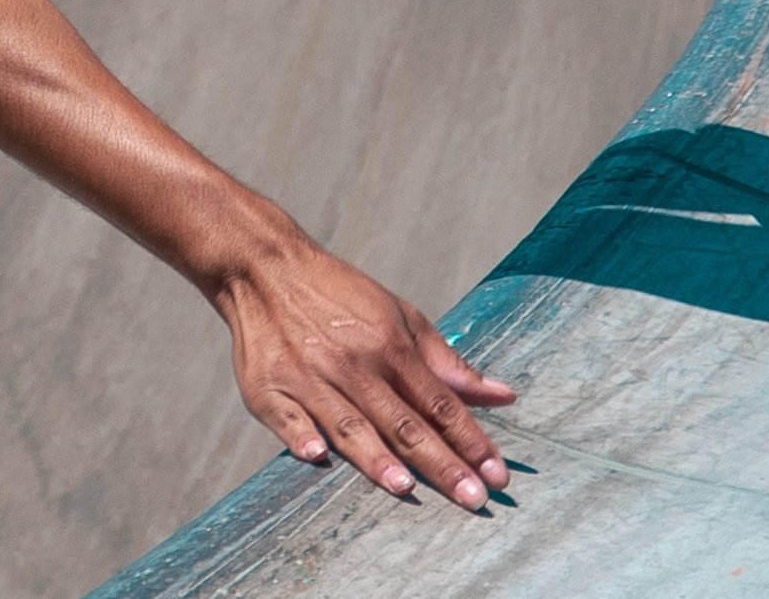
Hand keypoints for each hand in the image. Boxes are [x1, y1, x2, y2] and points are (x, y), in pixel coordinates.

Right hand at [211, 235, 516, 509]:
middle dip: (440, 463)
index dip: (470, 440)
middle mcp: (353, 363)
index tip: (497, 475)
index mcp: (389, 345)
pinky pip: (286, 415)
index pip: (439, 403)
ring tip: (404, 487)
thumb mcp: (401, 317)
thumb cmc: (341, 297)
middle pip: (402, 422)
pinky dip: (299, 434)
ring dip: (376, 457)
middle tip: (473, 499)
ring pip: (349, 424)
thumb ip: (448, 363)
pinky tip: (316, 454)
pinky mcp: (268, 386)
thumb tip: (503, 396)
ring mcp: (309, 376)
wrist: (265, 269)